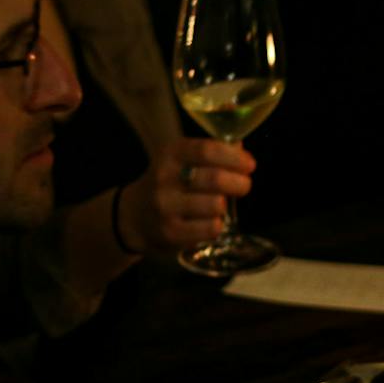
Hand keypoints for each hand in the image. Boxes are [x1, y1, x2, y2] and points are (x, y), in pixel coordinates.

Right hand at [117, 137, 254, 253]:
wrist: (134, 216)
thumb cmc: (169, 183)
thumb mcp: (182, 159)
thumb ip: (212, 152)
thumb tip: (242, 150)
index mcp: (171, 153)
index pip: (208, 150)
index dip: (235, 157)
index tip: (250, 164)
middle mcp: (165, 177)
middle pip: (216, 179)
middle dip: (239, 183)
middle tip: (244, 186)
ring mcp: (166, 206)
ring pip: (216, 205)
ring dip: (226, 205)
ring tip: (220, 204)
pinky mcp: (170, 232)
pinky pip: (211, 228)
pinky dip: (217, 225)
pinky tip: (209, 221)